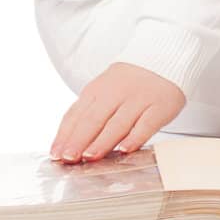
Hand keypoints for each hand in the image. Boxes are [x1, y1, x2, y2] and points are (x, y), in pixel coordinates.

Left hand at [49, 62, 186, 162]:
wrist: (163, 61)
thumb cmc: (128, 84)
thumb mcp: (103, 91)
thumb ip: (87, 114)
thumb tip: (66, 143)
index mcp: (97, 89)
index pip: (77, 114)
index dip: (65, 134)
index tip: (56, 154)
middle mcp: (116, 93)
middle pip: (94, 118)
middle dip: (79, 139)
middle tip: (69, 158)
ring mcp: (138, 100)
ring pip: (118, 123)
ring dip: (102, 141)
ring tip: (90, 156)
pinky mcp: (159, 107)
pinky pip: (146, 124)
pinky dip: (135, 137)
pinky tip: (125, 149)